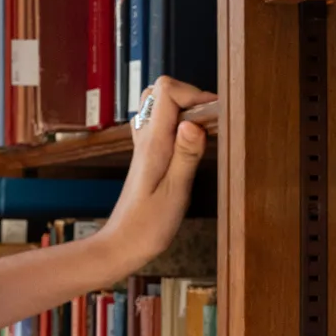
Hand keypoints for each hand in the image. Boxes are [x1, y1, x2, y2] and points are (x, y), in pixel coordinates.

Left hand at [96, 77, 214, 279]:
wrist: (121, 244)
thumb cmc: (148, 226)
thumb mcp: (175, 193)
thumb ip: (186, 155)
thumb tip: (194, 122)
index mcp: (153, 143)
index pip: (166, 91)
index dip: (194, 93)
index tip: (214, 114)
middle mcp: (145, 139)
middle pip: (160, 91)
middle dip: (190, 96)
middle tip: (211, 121)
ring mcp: (144, 145)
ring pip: (158, 105)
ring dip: (183, 108)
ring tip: (203, 131)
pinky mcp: (146, 155)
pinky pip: (158, 124)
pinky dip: (176, 123)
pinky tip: (189, 143)